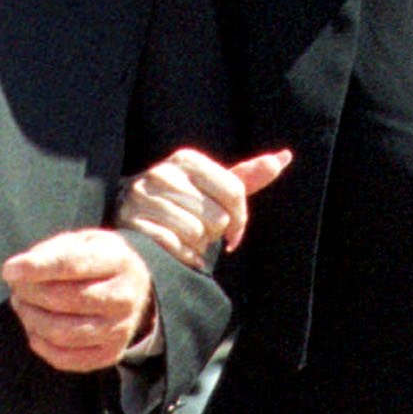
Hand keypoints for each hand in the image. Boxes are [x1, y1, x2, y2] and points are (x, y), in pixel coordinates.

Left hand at [1, 228, 156, 371]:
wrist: (134, 289)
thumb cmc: (98, 261)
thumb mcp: (82, 241)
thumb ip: (52, 251)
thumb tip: (15, 273)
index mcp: (119, 262)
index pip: (72, 265)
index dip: (37, 269)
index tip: (8, 271)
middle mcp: (124, 299)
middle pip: (62, 300)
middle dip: (30, 293)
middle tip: (17, 287)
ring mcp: (119, 330)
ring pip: (61, 332)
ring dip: (31, 319)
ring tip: (23, 305)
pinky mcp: (109, 354)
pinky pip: (64, 358)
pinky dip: (40, 344)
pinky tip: (35, 328)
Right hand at [116, 146, 291, 269]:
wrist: (128, 216)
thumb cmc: (180, 204)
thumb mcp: (211, 188)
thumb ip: (245, 177)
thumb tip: (284, 157)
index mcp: (187, 160)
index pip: (234, 191)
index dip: (241, 218)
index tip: (233, 230)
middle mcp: (163, 173)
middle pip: (217, 216)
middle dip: (213, 233)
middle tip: (199, 231)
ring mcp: (143, 198)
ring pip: (196, 232)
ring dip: (195, 244)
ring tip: (183, 238)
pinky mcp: (132, 224)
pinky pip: (175, 247)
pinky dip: (181, 256)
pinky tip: (174, 250)